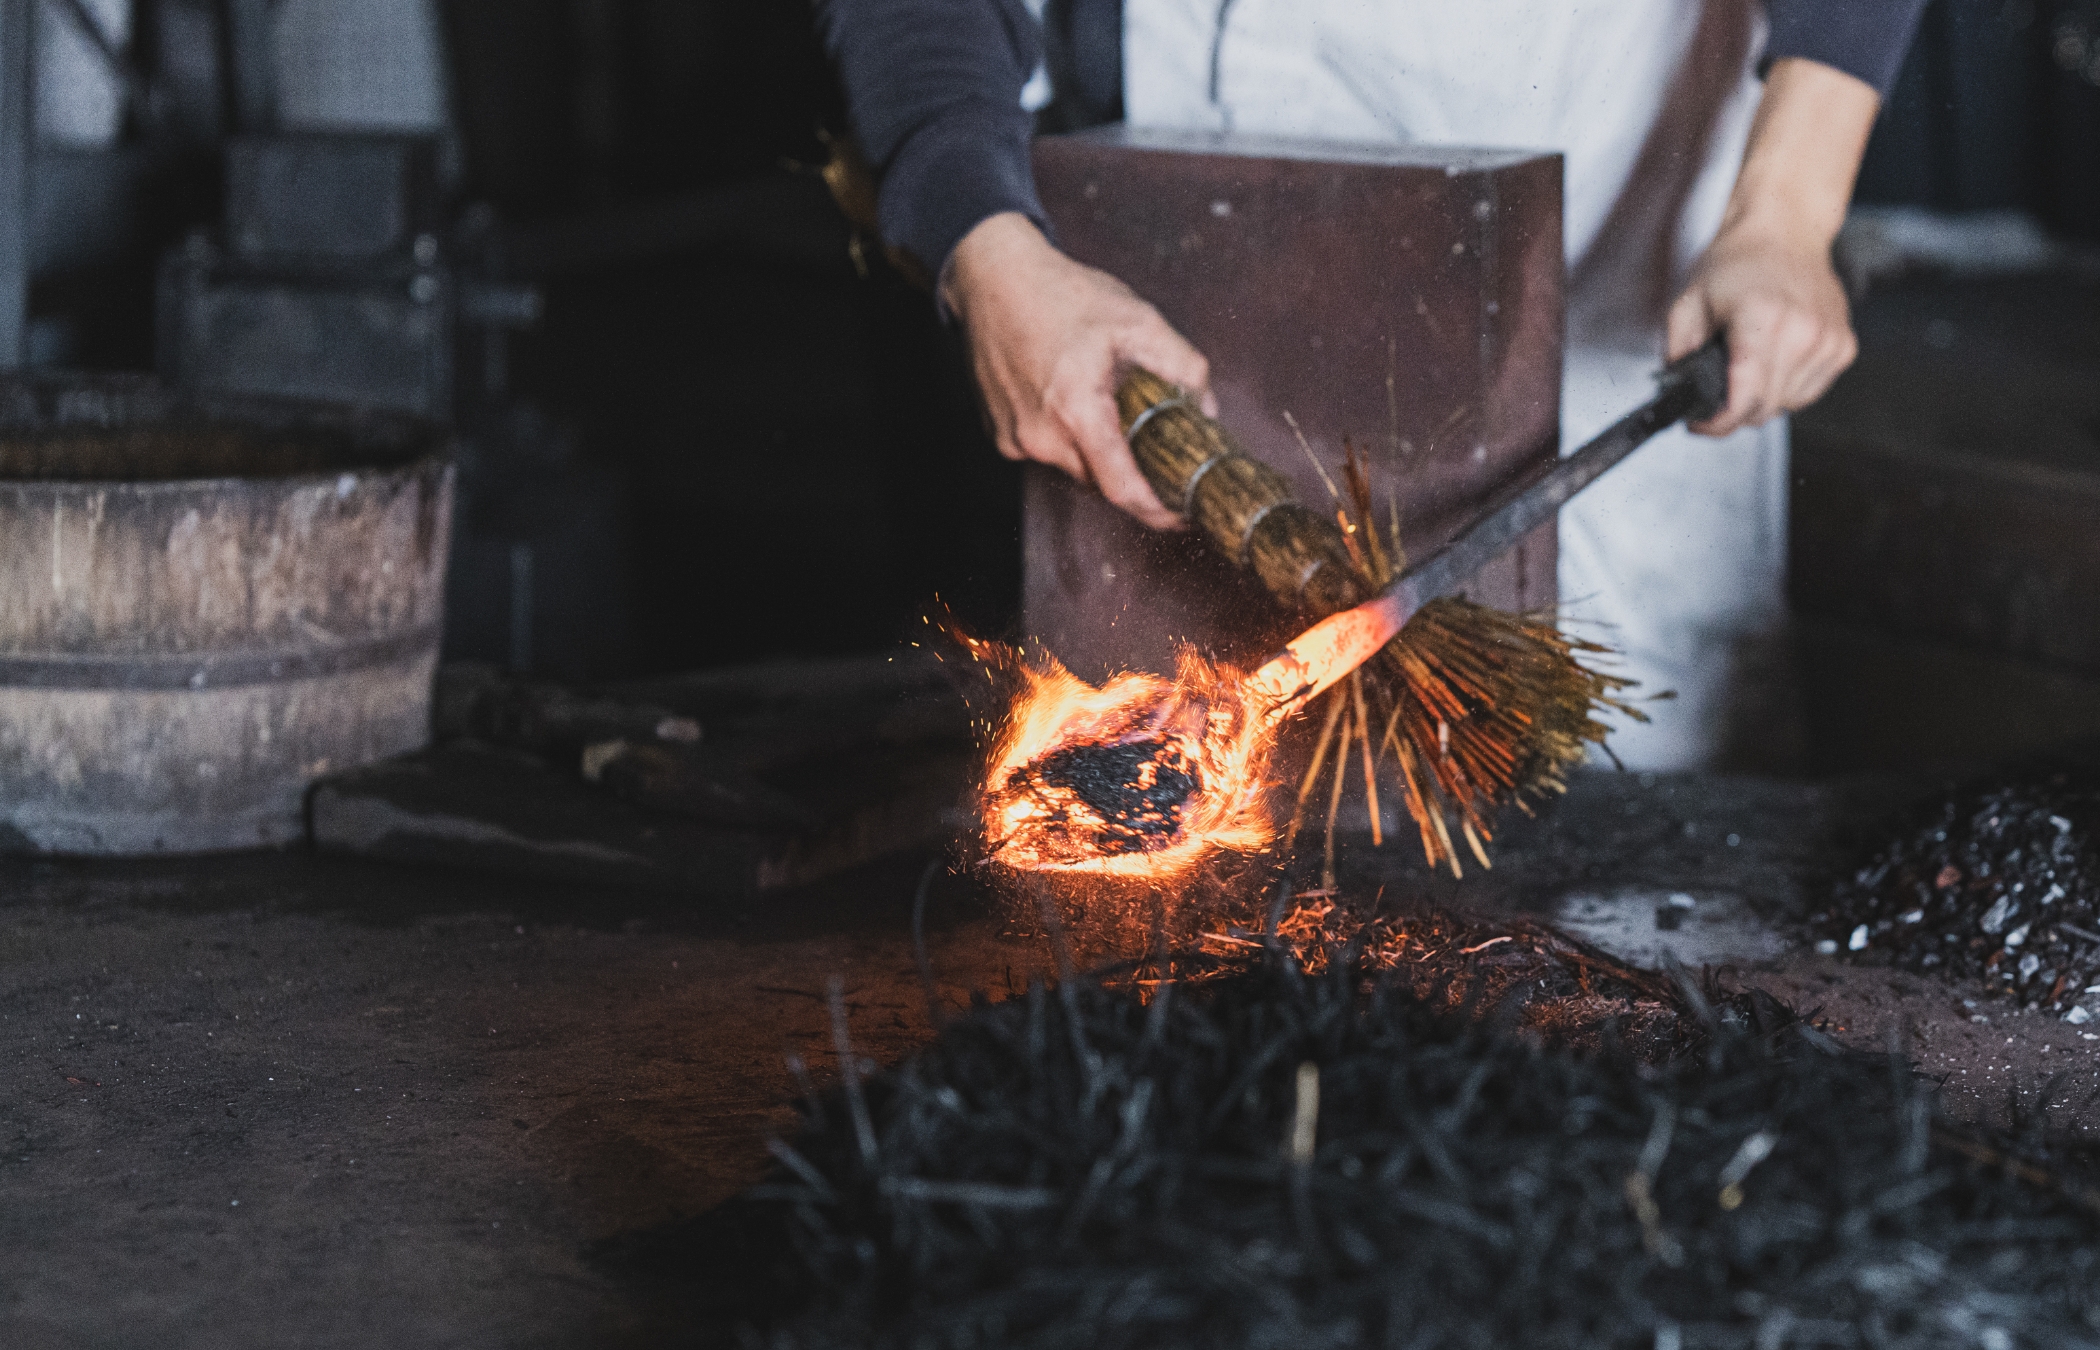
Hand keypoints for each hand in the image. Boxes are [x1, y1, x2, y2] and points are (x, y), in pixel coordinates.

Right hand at [944, 212, 1214, 529]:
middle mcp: (1041, 435)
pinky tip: (1069, 399)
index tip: (1180, 514)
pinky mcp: (1000, 436)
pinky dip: (1067, 439)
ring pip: (1073, 469)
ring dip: (1097, 452)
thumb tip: (1206, 408)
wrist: (993, 279)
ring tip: (1106, 406)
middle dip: (1130, 471)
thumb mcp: (1137, 319)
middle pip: (1100, 482)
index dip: (1156, 510)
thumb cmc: (1061, 294)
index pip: (1121, 488)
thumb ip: (1182, 365)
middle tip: (1153, 444)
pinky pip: (1047, 454)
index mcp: (1077, 409)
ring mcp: (1015, 439)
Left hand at [1667, 220, 1856, 435]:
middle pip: (1765, 408)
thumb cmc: (1737, 262)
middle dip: (1735, 412)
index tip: (1700, 425)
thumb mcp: (1688, 304)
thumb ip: (1677, 353)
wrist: (1784, 232)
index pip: (1745, 398)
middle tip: (1716, 397)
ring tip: (1746, 370)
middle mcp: (1803, 333)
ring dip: (1762, 400)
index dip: (1718, 423)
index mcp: (1763, 320)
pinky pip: (1810, 392)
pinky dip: (1787, 388)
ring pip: (1788, 405)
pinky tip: (1773, 363)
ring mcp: (1828, 341)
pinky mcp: (1843, 346)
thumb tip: (1678, 393)